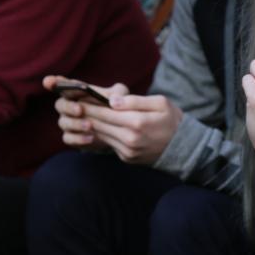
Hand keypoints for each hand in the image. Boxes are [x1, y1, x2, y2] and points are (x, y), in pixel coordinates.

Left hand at [43, 76, 181, 162]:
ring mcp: (127, 151)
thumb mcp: (160, 102)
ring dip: (88, 124)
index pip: (105, 111)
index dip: (88, 103)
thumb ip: (135, 100)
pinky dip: (100, 134)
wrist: (184, 148)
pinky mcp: (126, 158)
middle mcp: (129, 139)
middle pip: (98, 123)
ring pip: (100, 135)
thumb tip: (112, 100)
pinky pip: (108, 143)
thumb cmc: (172, 120)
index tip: (75, 96)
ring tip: (78, 112)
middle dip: (84, 113)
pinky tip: (94, 125)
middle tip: (70, 103)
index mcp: (137, 122)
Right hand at [45, 75, 122, 150]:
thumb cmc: (115, 107)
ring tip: (89, 125)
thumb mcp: (120, 98)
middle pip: (60, 104)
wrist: (118, 131)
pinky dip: (78, 138)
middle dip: (69, 106)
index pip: (62, 85)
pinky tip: (90, 138)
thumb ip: (118, 94)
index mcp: (76, 92)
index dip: (55, 83)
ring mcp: (68, 122)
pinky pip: (68, 138)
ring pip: (64, 122)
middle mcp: (68, 106)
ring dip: (75, 123)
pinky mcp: (72, 137)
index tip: (48, 81)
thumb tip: (114, 99)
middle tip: (80, 109)